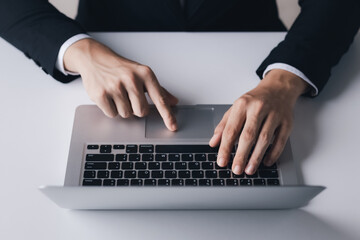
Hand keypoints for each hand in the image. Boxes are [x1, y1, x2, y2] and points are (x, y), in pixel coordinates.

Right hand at [63, 38, 177, 130]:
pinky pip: (112, 114)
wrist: (94, 58)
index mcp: (145, 74)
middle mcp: (131, 79)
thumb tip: (173, 102)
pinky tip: (108, 96)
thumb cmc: (121, 68)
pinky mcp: (101, 94)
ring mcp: (115, 86)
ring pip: (126, 114)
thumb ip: (159, 90)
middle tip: (129, 96)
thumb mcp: (142, 74)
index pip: (159, 99)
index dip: (167, 115)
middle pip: (142, 112)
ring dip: (122, 108)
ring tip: (117, 94)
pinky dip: (111, 109)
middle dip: (136, 108)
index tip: (173, 126)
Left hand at [209, 69, 308, 174]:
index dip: (225, 148)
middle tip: (236, 170)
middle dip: (241, 155)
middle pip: (248, 136)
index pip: (231, 130)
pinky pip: (280, 141)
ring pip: (265, 139)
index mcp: (242, 105)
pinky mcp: (287, 122)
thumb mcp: (236, 108)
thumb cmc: (255, 100)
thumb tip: (213, 143)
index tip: (222, 161)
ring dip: (256, 157)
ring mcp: (274, 115)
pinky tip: (266, 162)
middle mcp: (258, 108)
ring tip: (249, 170)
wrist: (278, 88)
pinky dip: (273, 153)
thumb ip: (224, 126)